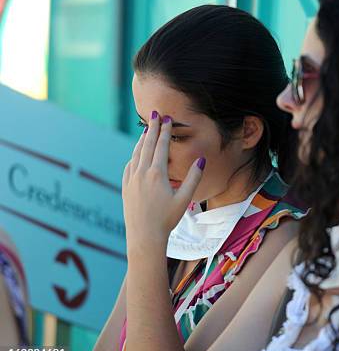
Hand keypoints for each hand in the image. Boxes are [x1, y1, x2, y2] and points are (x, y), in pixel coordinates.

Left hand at [122, 111, 205, 251]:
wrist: (144, 236)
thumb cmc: (167, 219)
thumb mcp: (185, 198)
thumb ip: (194, 177)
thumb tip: (201, 159)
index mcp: (157, 174)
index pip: (161, 146)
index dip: (164, 131)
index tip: (167, 119)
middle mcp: (141, 173)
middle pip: (147, 145)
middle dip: (152, 128)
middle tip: (155, 115)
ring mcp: (131, 180)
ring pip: (136, 154)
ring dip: (142, 141)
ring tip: (146, 131)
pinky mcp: (125, 187)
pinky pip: (129, 166)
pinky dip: (134, 156)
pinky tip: (136, 155)